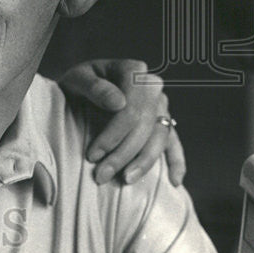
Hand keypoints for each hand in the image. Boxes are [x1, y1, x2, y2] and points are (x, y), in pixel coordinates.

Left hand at [58, 59, 184, 186]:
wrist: (80, 88)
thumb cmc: (78, 82)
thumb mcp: (77, 78)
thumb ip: (94, 86)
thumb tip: (118, 103)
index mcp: (132, 71)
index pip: (130, 109)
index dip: (113, 135)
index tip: (92, 155)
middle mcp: (152, 87)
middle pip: (143, 126)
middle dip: (123, 155)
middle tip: (101, 175)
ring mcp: (160, 105)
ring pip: (158, 138)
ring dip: (143, 162)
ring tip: (125, 180)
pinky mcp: (162, 121)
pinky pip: (174, 142)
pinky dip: (176, 161)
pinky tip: (174, 181)